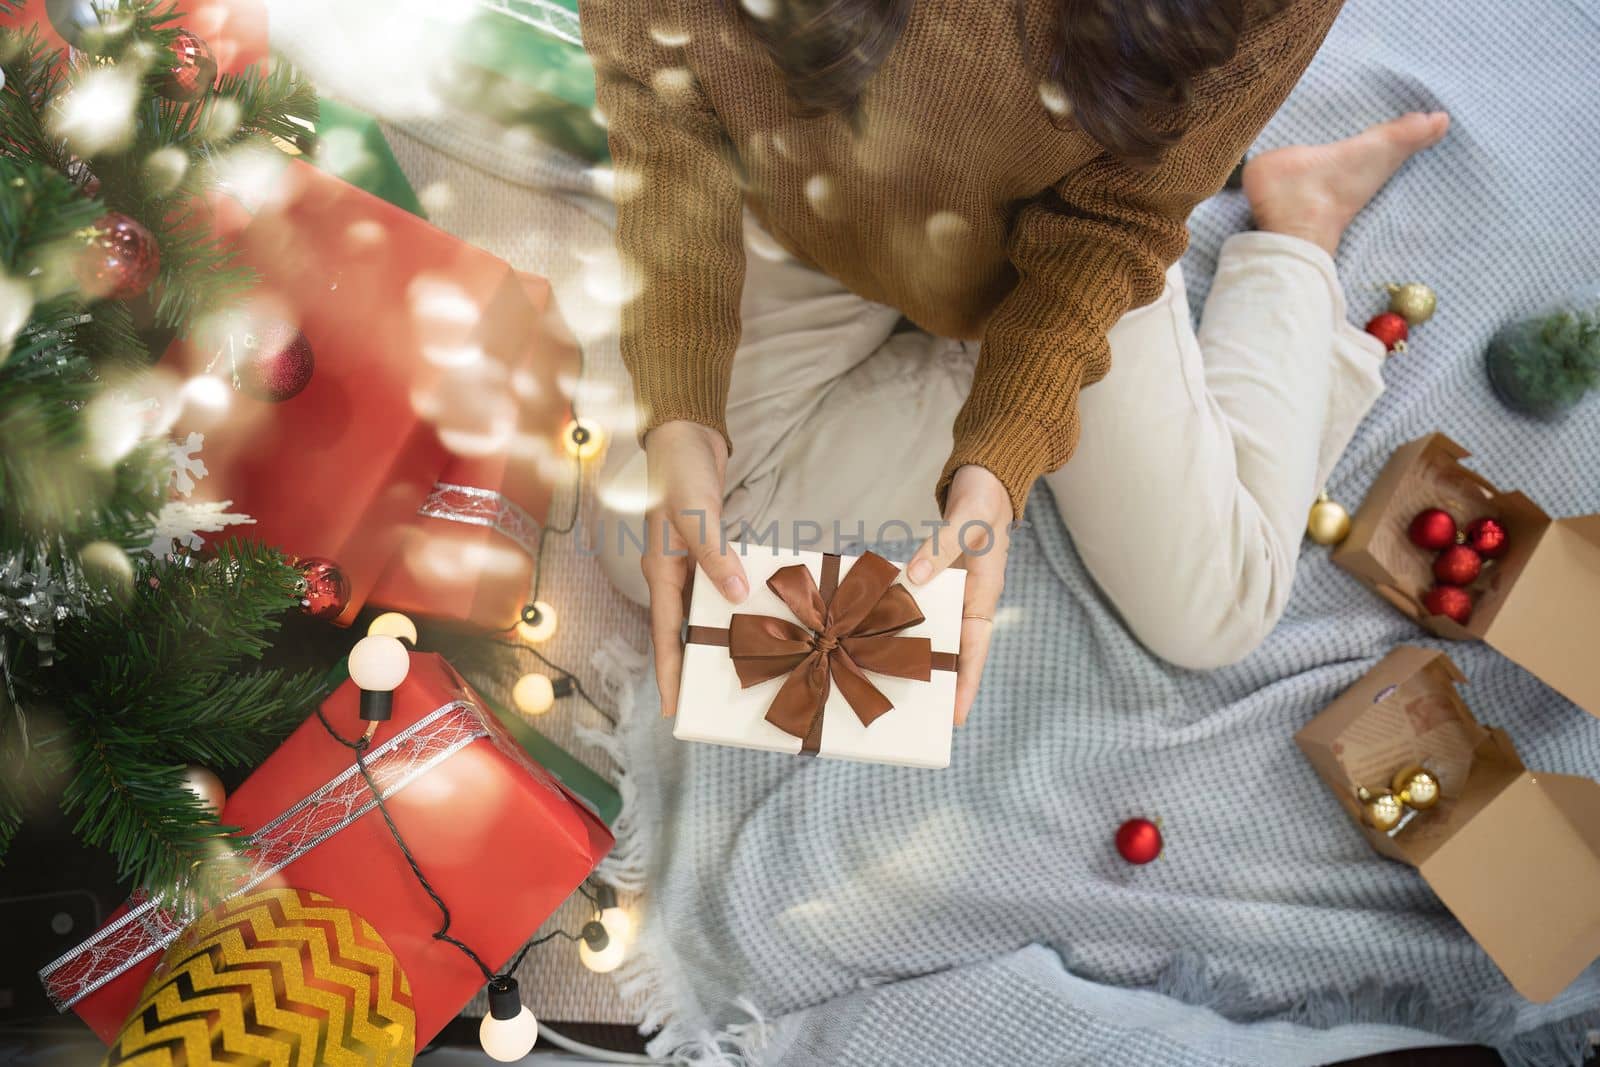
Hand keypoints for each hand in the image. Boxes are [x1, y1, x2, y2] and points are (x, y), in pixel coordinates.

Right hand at [641, 420, 748, 716]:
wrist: (684, 434)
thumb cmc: (681, 472)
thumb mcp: (698, 514)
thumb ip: (714, 555)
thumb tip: (734, 595)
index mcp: (660, 568)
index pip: (665, 632)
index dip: (669, 671)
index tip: (672, 708)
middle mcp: (670, 570)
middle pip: (680, 629)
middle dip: (691, 664)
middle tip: (709, 699)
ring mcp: (687, 559)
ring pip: (699, 609)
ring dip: (713, 634)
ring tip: (734, 667)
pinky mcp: (705, 546)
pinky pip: (715, 584)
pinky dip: (729, 602)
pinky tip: (748, 614)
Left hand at [906, 465, 1012, 724]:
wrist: (983, 478)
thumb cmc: (982, 499)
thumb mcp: (965, 521)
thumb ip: (941, 548)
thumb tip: (915, 578)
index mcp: (984, 593)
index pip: (976, 648)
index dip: (967, 683)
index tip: (956, 716)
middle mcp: (969, 599)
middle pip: (953, 649)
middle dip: (938, 681)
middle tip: (915, 713)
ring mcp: (952, 591)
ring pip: (933, 631)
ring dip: (915, 653)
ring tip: (889, 682)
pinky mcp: (936, 579)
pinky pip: (918, 607)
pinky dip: (901, 620)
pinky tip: (876, 633)